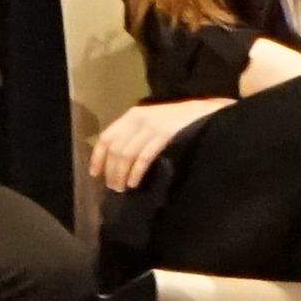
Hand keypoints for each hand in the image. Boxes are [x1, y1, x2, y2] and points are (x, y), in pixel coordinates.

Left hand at [90, 97, 219, 194]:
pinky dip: (136, 172)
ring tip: (122, 188)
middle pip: (115, 149)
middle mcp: (139, 119)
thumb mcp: (152, 121)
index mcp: (133, 115)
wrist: (205, 112)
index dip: (98, 156)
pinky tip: (134, 183)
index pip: (107, 136)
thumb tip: (116, 158)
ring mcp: (152, 127)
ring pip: (126, 154)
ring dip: (121, 174)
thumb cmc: (177, 120)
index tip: (95, 174)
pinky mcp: (165, 135)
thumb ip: (135, 133)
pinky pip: (144, 157)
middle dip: (111, 171)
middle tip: (113, 187)